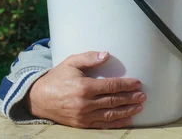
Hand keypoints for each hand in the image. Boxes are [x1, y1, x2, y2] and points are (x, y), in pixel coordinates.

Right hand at [27, 51, 145, 128]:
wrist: (38, 98)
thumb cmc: (57, 77)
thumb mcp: (71, 62)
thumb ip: (89, 57)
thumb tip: (106, 55)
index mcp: (84, 87)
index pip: (111, 86)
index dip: (126, 85)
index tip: (138, 83)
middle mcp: (84, 103)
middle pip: (113, 101)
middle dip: (130, 98)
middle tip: (143, 96)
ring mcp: (83, 116)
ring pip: (110, 115)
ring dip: (127, 111)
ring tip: (139, 107)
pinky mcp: (81, 124)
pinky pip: (102, 125)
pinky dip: (116, 123)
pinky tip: (128, 119)